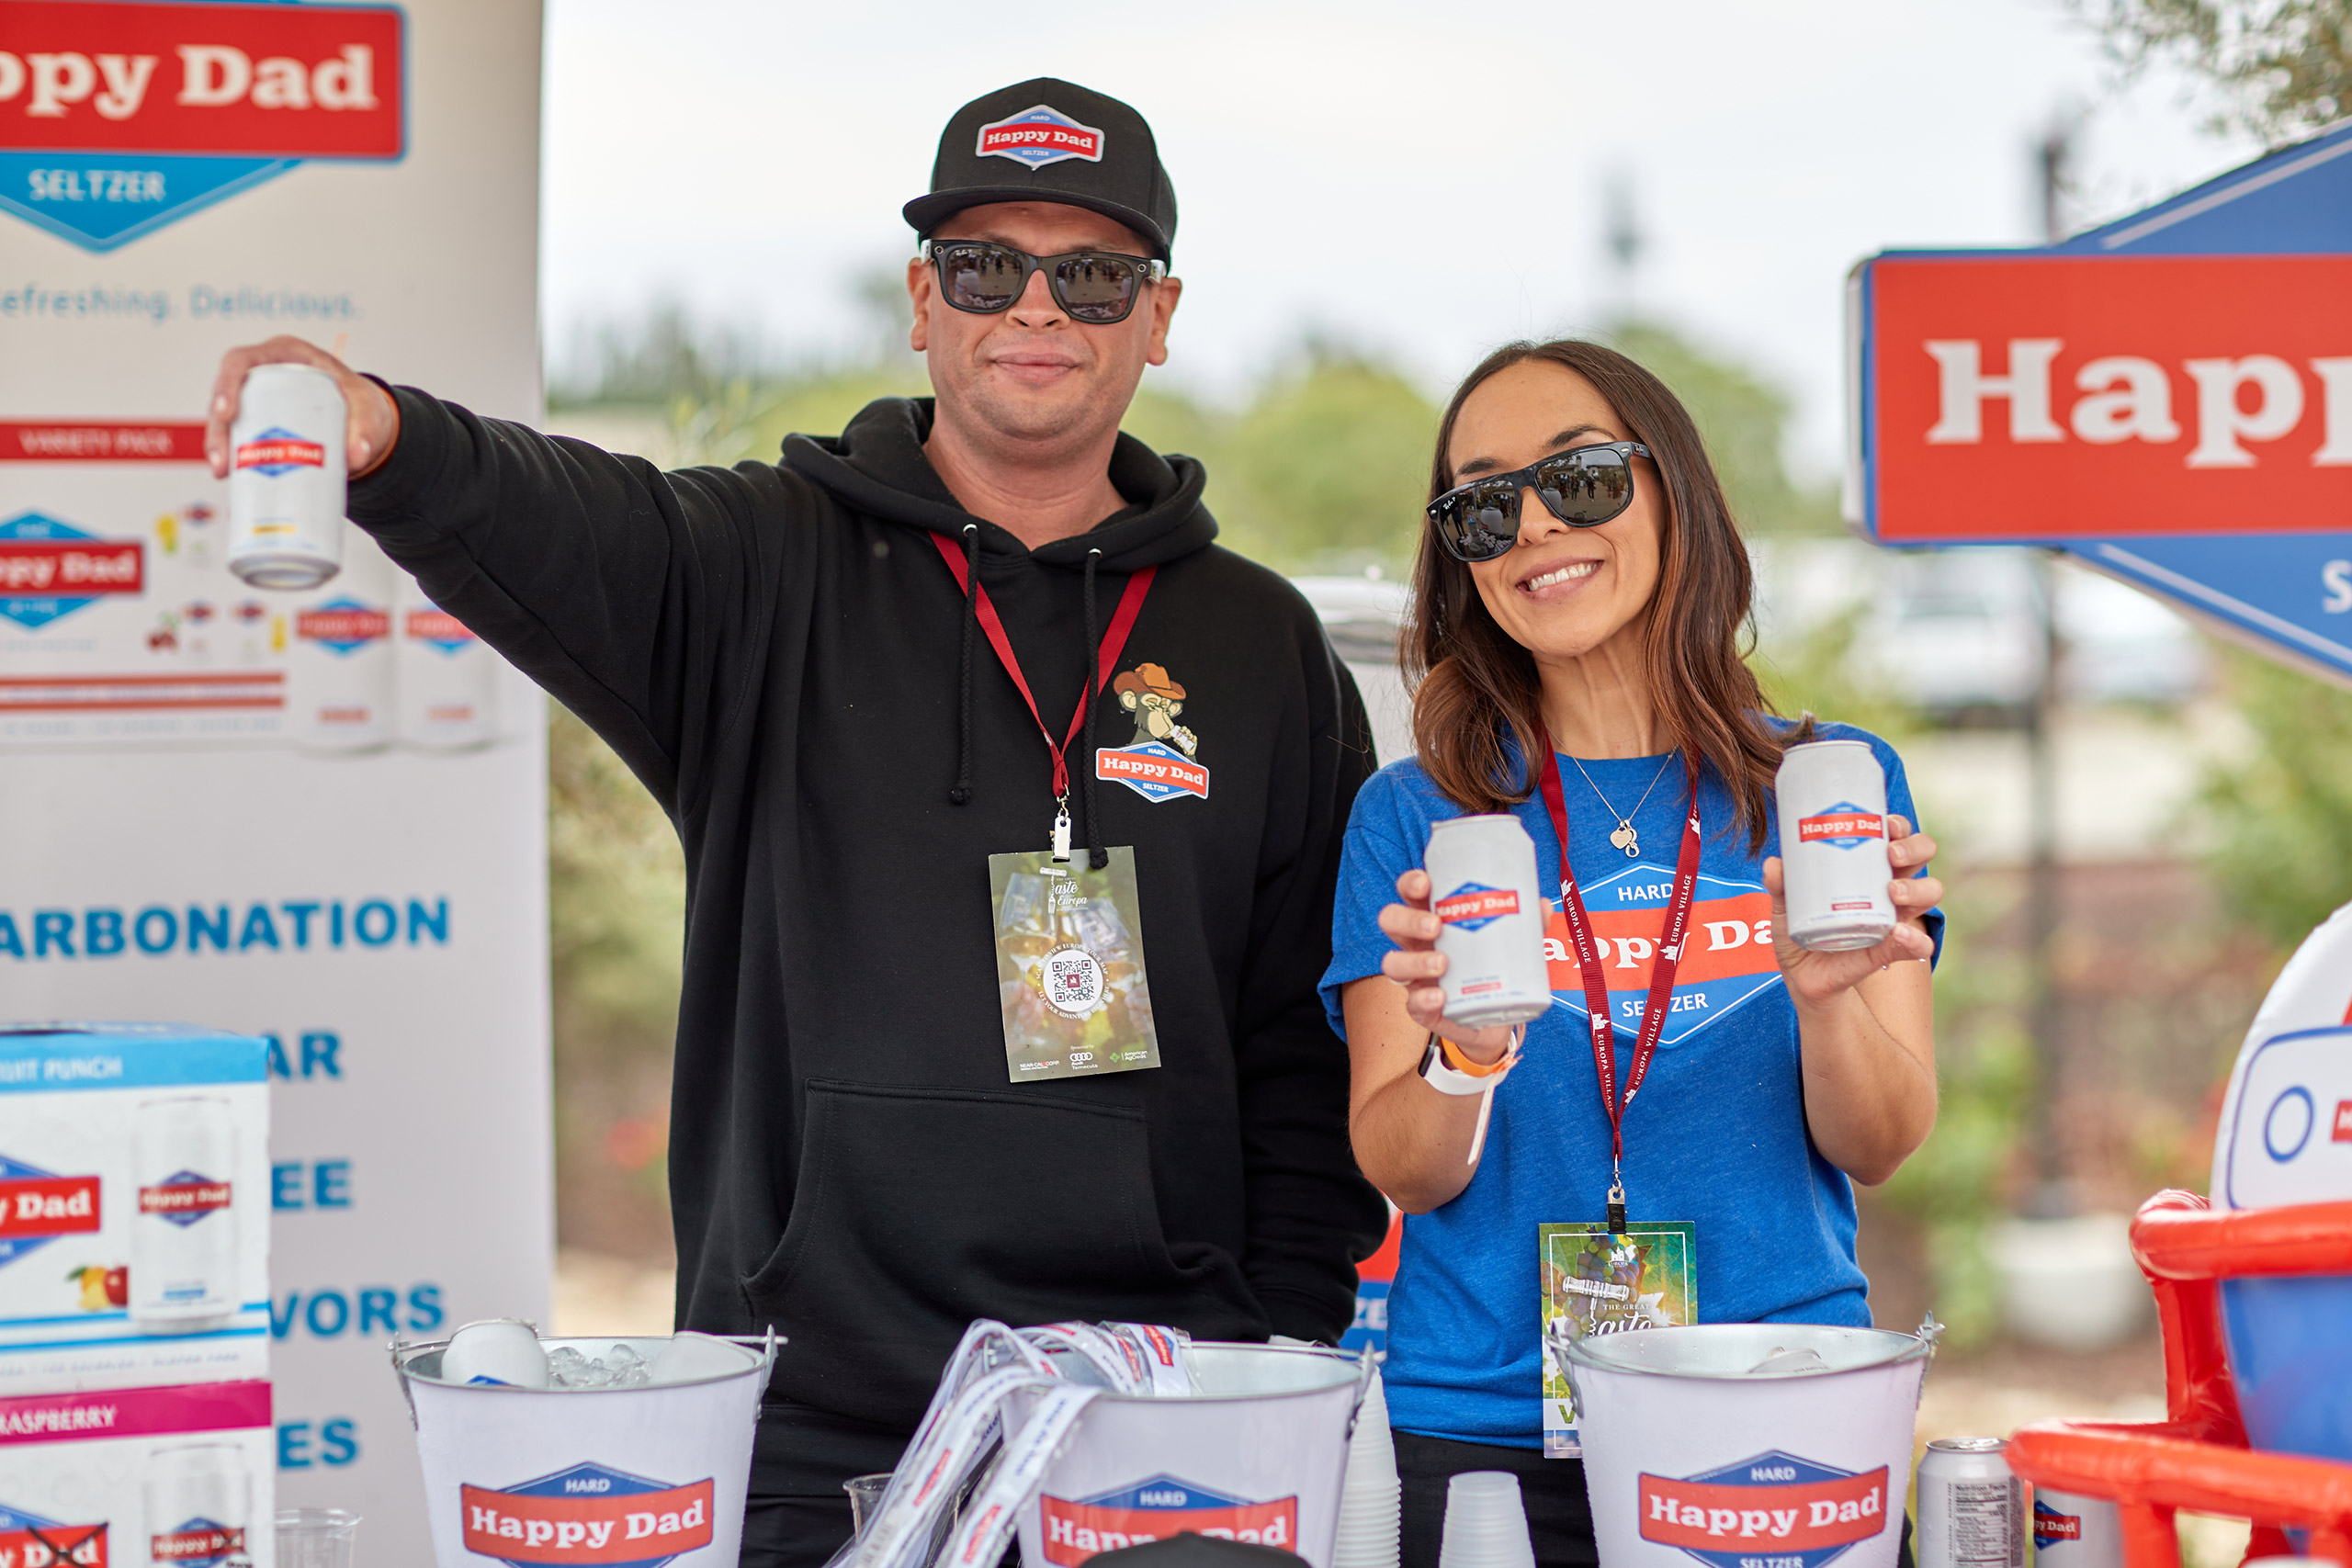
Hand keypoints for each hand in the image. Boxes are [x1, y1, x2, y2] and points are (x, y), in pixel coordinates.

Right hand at [204, 335, 398, 480]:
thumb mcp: (368, 410)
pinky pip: (236, 431)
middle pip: (226, 391)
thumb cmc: (361, 402)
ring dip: (218, 442)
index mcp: (286, 354)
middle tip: (222, 460)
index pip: (242, 360)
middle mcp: (265, 371)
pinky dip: (231, 452)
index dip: (226, 384)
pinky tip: (228, 474)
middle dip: (218, 426)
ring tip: (222, 473)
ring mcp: (258, 394)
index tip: (226, 413)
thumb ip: (366, 430)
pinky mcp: (258, 417)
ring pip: (226, 414)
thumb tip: (356, 457)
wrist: (365, 419)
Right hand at [1376, 867, 1533, 1064]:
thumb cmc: (1495, 966)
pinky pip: (1412, 1003)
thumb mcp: (1511, 942)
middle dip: (1408, 919)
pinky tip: (1439, 997)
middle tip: (1436, 925)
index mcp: (1434, 917)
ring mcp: (1415, 977)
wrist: (1496, 1018)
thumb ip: (1525, 924)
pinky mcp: (1422, 1008)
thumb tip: (1542, 905)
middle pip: (1391, 921)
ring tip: (1442, 963)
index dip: (1411, 884)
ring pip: (1392, 963)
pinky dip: (1424, 999)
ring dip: (1414, 961)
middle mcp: (1417, 944)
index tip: (1425, 882)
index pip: (1411, 893)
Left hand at [1761, 815, 1941, 1005]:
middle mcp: (1889, 887)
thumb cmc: (1800, 928)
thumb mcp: (1786, 905)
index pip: (1895, 836)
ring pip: (1929, 893)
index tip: (1885, 824)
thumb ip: (1780, 885)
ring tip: (1893, 893)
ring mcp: (1896, 917)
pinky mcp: (1893, 950)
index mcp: (1868, 867)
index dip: (1898, 825)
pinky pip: (1919, 946)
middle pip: (1921, 855)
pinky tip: (1898, 932)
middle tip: (1890, 854)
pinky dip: (1915, 940)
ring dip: (1917, 889)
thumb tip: (1775, 864)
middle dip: (1913, 848)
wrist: (1801, 975)